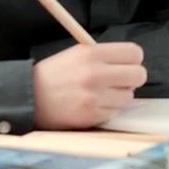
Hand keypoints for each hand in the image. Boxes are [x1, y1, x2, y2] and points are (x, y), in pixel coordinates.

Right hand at [32, 42, 146, 129]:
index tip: (127, 64)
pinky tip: (93, 105)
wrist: (29, 97)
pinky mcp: (92, 116)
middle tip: (120, 81)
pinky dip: (108, 110)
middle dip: (132, 78)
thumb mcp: (77, 53)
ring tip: (102, 94)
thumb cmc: (55, 74)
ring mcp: (94, 97)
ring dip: (119, 96)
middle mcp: (96, 74)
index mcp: (92, 54)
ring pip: (129, 97)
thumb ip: (104, 55)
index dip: (133, 59)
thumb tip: (131, 62)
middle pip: (139, 75)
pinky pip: (115, 112)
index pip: (134, 53)